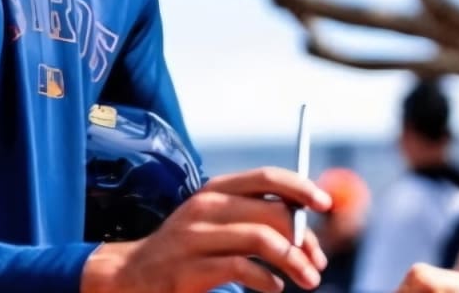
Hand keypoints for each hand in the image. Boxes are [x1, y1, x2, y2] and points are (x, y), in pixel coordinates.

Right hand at [81, 166, 332, 292]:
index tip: (326, 204)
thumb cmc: (186, 248)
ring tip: (308, 280)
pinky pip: (243, 269)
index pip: (267, 177)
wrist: (133, 275)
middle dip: (305, 239)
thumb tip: (306, 223)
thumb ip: (253, 214)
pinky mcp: (191, 269)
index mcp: (216, 189)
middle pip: (273, 212)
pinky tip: (274, 288)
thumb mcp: (215, 221)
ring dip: (294, 262)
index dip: (302, 188)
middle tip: (318, 262)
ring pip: (263, 240)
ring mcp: (196, 236)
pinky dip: (267, 280)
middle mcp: (206, 207)